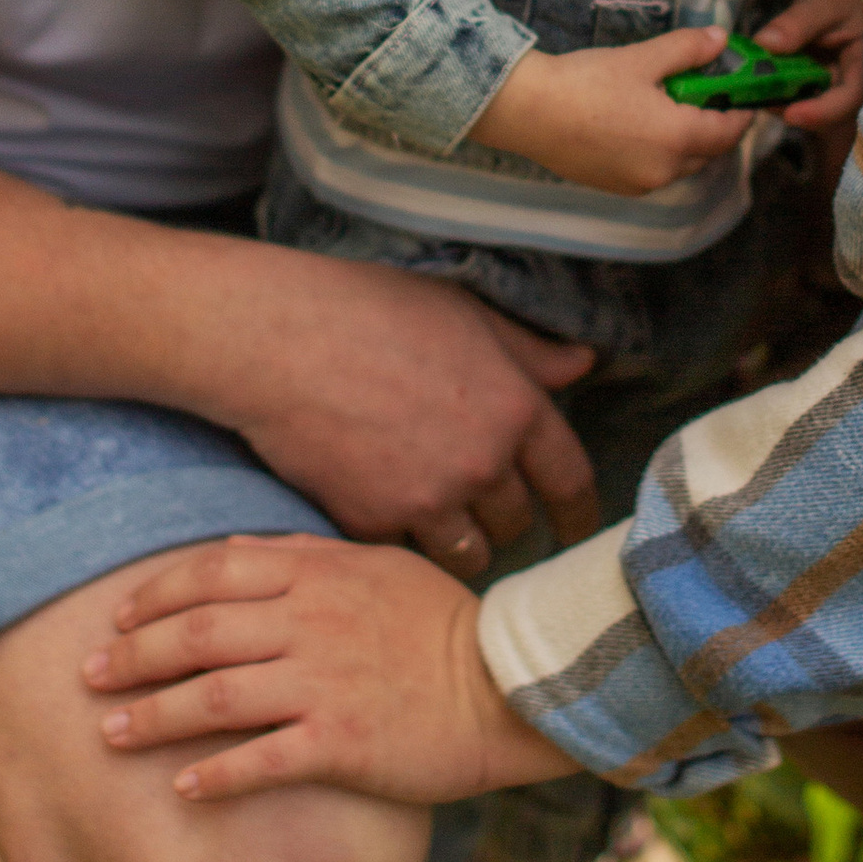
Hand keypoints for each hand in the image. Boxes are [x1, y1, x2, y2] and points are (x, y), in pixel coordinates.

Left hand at [82, 534, 574, 804]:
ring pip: (212, 696)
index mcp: (317, 576)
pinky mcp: (342, 742)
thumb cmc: (444, 625)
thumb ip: (307, 555)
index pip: (212, 574)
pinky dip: (214, 774)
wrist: (511, 684)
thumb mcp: (380, 566)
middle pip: (195, 635)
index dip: (154, 596)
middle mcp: (310, 624)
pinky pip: (260, 759)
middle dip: (131, 656)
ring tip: (110, 733)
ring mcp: (324, 684)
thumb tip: (241, 546)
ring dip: (151, 716)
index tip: (116, 618)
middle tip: (88, 676)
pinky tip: (181, 787)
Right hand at [196, 250, 597, 581]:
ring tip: (442, 523)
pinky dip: (400, 538)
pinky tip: (384, 510)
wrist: (279, 341)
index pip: (570, 481)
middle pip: (516, 524)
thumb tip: (584, 363)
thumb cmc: (372, 309)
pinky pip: (404, 552)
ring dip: (460, 542)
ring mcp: (428, 501)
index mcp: (515, 408)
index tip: (577, 531)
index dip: (578, 514)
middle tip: (486, 508)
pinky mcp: (373, 525)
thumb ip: (529, 349)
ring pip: (467, 553)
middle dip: (506, 519)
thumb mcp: (464, 313)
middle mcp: (482, 463)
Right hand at [471, 28, 748, 196]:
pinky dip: (660, 152)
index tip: (745, 94)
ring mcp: (639, 184)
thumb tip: (720, 39)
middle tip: (706, 93)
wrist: (528, 111)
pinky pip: (654, 172)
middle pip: (708, 151)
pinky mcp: (616, 186)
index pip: (729, 131)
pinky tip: (640, 125)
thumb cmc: (586, 82)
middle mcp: (664, 171)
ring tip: (670, 106)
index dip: (742, 112)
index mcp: (678, 139)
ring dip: (686, 140)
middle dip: (714, 125)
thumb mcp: (642, 59)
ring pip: (681, 164)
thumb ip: (687, 50)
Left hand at [755, 0, 862, 134]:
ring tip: (754, 94)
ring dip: (781, 103)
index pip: (850, 98)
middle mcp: (845, 78)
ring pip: (806, 105)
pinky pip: (790, 91)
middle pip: (828, 112)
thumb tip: (765, 45)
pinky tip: (754, 83)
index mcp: (862, 65)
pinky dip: (773, 90)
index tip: (792, 114)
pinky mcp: (805, 76)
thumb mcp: (818, 2)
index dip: (823, 113)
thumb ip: (796, 24)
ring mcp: (824, 79)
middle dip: (796, 113)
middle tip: (764, 104)